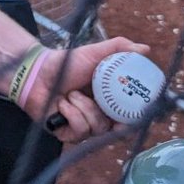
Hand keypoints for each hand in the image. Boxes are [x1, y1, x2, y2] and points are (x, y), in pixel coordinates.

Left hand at [23, 36, 149, 142]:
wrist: (38, 71)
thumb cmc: (66, 63)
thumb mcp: (95, 53)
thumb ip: (119, 48)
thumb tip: (145, 49)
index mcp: (110, 102)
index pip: (130, 117)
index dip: (137, 119)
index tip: (139, 113)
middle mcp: (99, 117)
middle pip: (118, 130)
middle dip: (115, 120)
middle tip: (109, 108)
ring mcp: (84, 127)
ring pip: (99, 128)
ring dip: (85, 107)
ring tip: (72, 93)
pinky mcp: (68, 135)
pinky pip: (80, 129)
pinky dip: (72, 112)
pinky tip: (62, 104)